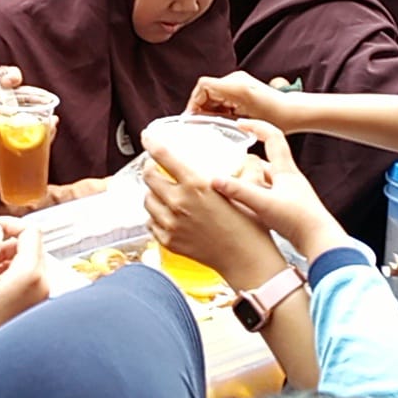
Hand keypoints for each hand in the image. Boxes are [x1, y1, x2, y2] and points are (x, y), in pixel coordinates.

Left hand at [142, 132, 285, 290]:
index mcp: (197, 185)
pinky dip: (156, 215)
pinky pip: (151, 222)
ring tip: (164, 192)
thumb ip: (241, 171)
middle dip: (151, 169)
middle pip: (149, 177)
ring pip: (147, 200)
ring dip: (153, 193)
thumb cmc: (250, 227)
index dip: (152, 143)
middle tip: (157, 167)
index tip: (147, 136)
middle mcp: (179, 202)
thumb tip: (247, 158)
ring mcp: (171, 223)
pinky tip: (168, 214)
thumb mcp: (245, 190)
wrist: (247, 261)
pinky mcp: (168, 241)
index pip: (164, 156)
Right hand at [186, 71, 284, 120]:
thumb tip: (199, 120)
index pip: (203, 85)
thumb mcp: (244, 122)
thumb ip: (219, 118)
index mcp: (236, 86)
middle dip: (201, 107)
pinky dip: (218, 107)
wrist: (293, 111)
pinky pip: (221, 94)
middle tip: (203, 125)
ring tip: (216, 124)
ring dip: (210, 108)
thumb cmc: (276, 118)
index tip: (193, 118)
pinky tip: (226, 120)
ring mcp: (239, 81)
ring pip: (212, 93)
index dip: (194, 101)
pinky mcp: (241, 86)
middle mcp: (236, 79)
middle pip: (206, 90)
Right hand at [209, 119, 350, 261]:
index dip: (257, 126)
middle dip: (247, 158)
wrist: (320, 241)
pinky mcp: (288, 208)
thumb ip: (238, 191)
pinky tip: (244, 205)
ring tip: (231, 183)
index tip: (241, 124)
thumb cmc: (298, 220)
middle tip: (228, 161)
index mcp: (285, 170)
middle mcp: (288, 178)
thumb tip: (214, 180)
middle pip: (266, 160)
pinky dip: (254, 195)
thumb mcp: (263, 203)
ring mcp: (289, 193)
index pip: (272, 137)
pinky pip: (267, 195)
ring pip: (265, 179)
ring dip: (250, 179)